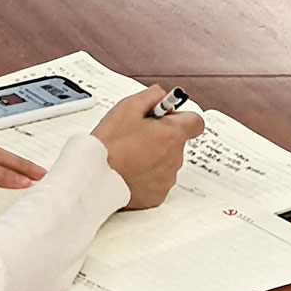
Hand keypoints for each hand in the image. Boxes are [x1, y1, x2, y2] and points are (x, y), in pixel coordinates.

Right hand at [89, 88, 202, 209]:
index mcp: (172, 134)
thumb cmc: (110, 143)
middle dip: (162, 137)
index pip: (196, 122)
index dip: (180, 118)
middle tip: (137, 136)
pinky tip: (129, 170)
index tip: (164, 118)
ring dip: (153, 156)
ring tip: (129, 154)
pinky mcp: (157, 195)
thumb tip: (162, 96)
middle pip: (177, 142)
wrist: (95, 175)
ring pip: (166, 162)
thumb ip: (152, 95)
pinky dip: (146, 175)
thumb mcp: (128, 106)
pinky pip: (157, 180)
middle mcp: (175, 158)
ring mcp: (167, 179)